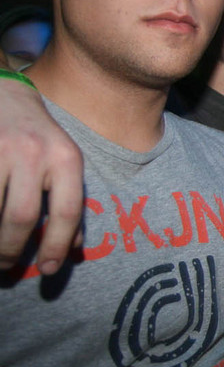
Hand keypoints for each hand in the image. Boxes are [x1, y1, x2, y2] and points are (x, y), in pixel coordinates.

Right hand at [0, 78, 82, 272]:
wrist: (6, 96)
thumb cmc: (40, 139)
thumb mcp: (65, 163)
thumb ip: (70, 201)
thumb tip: (74, 247)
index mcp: (66, 159)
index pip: (67, 211)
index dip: (58, 246)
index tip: (49, 270)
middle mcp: (35, 153)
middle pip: (23, 216)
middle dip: (13, 249)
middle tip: (7, 266)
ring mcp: (1, 150)